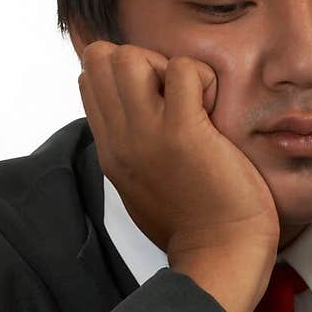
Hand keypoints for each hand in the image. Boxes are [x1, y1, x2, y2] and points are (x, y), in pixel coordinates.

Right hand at [78, 41, 279, 311]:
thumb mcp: (143, 185)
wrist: (221, 255)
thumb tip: (140, 117)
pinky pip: (183, 68)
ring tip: (193, 101)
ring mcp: (147, 134)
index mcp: (111, 150)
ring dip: (168, 66)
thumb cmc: (194, 224)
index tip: (158, 100)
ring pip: (130, 56)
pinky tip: (214, 110)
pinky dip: (204, 78)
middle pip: (102, 58)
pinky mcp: (182, 132)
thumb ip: (134, 149)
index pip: (90, 80)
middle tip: (175, 96)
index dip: (125, 75)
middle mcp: (120, 138)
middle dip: (142, 62)